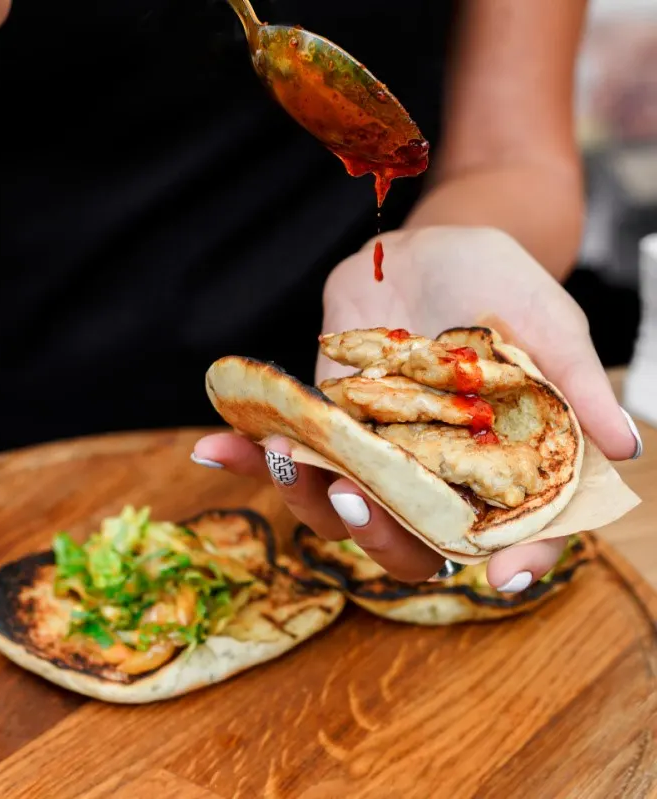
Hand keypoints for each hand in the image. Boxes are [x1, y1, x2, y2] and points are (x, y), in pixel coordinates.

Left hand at [193, 226, 640, 588]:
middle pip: (413, 537)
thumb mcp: (543, 319)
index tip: (503, 575)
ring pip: (341, 506)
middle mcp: (433, 471)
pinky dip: (246, 454)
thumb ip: (574, 380)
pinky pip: (287, 452)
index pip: (519, 528)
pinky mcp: (325, 424)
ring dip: (306, 495)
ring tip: (284, 454)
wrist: (429, 248)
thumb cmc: (499, 282)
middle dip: (382, 533)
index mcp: (497, 462)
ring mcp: (373, 452)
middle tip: (360, 497)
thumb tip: (626, 445)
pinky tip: (212, 447)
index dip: (520, 557)